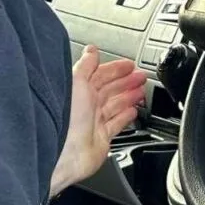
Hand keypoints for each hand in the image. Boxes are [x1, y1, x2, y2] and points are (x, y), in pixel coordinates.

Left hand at [50, 46, 146, 195]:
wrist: (63, 153)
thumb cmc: (64, 118)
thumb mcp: (76, 82)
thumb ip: (86, 65)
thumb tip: (91, 50)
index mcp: (80, 90)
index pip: (101, 75)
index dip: (116, 69)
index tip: (130, 64)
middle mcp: (86, 106)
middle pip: (111, 89)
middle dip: (127, 81)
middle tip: (141, 76)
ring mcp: (93, 122)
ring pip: (116, 105)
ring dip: (129, 96)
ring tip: (141, 91)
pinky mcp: (101, 139)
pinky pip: (117, 124)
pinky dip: (126, 117)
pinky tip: (133, 111)